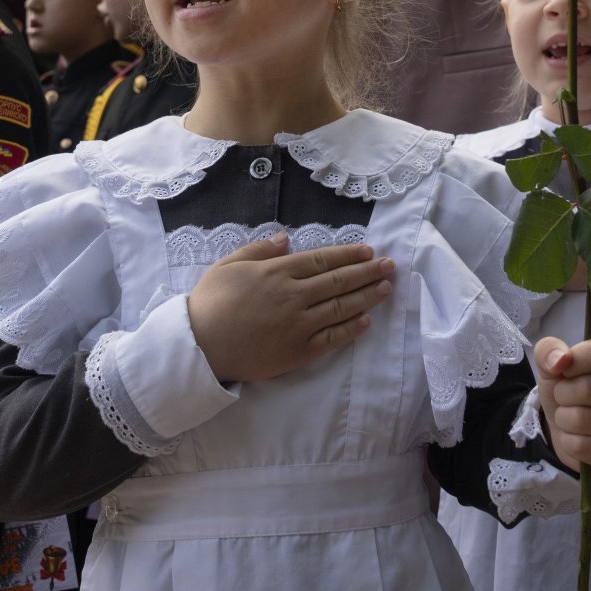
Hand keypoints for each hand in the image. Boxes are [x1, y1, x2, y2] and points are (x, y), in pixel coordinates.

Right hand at [186, 232, 390, 383]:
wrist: (199, 347)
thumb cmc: (210, 303)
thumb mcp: (228, 265)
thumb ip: (258, 250)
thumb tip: (286, 238)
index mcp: (277, 272)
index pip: (323, 260)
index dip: (349, 255)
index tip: (369, 251)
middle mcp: (294, 296)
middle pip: (339, 281)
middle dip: (368, 271)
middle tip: (391, 266)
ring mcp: (298, 325)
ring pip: (341, 308)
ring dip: (367, 297)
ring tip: (386, 288)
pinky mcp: (297, 352)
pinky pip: (331, 339)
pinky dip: (350, 329)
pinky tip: (365, 321)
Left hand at [534, 335, 590, 475]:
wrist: (568, 428)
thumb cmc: (566, 390)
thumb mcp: (551, 365)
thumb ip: (549, 350)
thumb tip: (560, 359)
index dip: (573, 362)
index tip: (565, 371)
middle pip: (588, 389)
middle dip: (563, 394)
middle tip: (565, 398)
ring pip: (581, 419)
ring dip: (564, 419)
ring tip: (570, 416)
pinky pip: (581, 446)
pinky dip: (568, 441)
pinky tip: (577, 437)